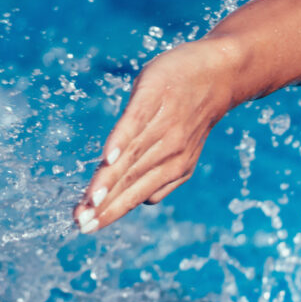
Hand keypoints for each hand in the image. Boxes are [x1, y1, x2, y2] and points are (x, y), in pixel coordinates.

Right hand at [73, 39, 238, 232]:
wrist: (219, 73)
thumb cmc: (190, 113)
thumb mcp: (181, 148)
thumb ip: (160, 173)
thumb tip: (140, 200)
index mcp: (176, 167)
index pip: (137, 192)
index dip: (112, 211)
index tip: (86, 227)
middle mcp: (170, 151)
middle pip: (131, 182)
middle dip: (106, 205)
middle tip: (81, 224)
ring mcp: (163, 125)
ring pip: (132, 159)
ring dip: (110, 181)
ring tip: (89, 201)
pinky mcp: (154, 99)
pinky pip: (136, 123)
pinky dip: (122, 141)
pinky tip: (107, 157)